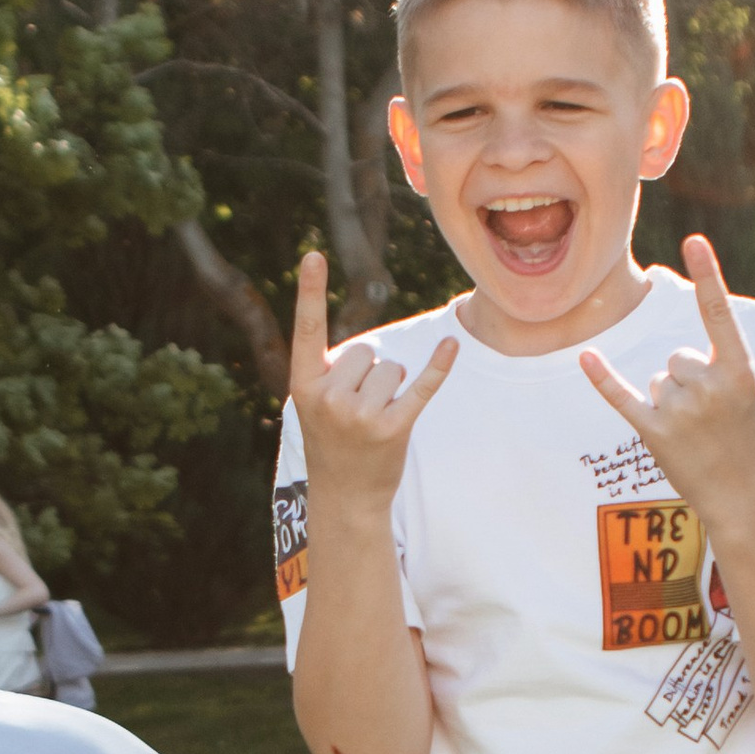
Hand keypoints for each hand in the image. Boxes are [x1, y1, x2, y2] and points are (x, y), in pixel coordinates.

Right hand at [287, 249, 455, 512]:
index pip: (307, 329)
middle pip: (367, 351)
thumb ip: (332, 373)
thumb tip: (373, 354)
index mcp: (303, 386)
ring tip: (374, 421)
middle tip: (356, 413)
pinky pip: (421, 386)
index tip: (314, 254)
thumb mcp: (316, 406)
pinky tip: (451, 344)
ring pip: (392, 368)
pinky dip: (438, 366)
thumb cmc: (333, 444)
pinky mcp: (392, 429)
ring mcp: (360, 416)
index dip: (311, 291)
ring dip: (392, 388)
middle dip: (369, 374)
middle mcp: (328, 398)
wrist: (345, 499)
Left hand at [582, 238, 754, 527]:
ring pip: (657, 381)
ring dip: (669, 404)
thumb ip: (716, 369)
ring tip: (696, 434)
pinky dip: (603, 379)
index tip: (694, 239)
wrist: (749, 499)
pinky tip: (586, 357)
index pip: (719, 313)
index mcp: (741, 370)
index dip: (708, 274)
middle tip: (710, 419)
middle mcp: (710, 385)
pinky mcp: (656, 433)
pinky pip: (623, 396)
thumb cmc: (749, 445)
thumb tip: (671, 360)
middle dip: (684, 382)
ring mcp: (683, 410)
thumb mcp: (748, 398)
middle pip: (674, 357)